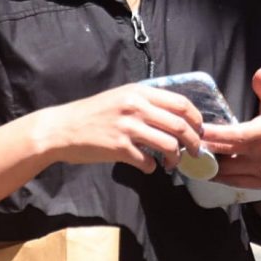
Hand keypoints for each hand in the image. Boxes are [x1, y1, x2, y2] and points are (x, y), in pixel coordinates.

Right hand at [34, 83, 208, 175]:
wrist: (61, 129)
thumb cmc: (91, 114)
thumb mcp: (120, 97)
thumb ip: (145, 102)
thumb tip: (174, 115)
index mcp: (139, 92)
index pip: (181, 103)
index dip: (197, 119)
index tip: (199, 131)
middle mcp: (136, 106)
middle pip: (180, 125)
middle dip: (193, 142)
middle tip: (194, 151)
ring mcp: (127, 127)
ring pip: (169, 145)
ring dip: (176, 158)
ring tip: (172, 163)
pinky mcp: (119, 148)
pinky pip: (148, 162)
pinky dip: (153, 168)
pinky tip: (149, 167)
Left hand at [196, 67, 260, 189]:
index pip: (236, 135)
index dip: (214, 134)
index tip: (196, 130)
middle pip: (228, 154)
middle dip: (207, 150)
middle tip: (188, 143)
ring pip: (230, 172)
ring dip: (211, 165)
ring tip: (195, 156)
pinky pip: (237, 182)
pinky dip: (222, 177)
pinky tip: (209, 169)